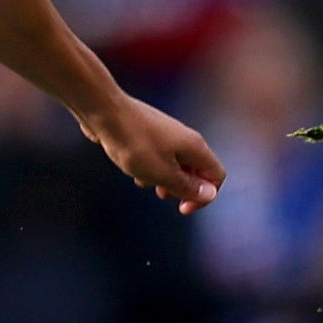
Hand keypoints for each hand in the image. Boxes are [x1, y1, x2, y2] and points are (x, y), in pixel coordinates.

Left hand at [82, 93, 224, 213]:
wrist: (105, 114)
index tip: (182, 208)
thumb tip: (210, 194)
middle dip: (180, 188)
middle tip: (160, 193)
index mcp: (195, 147)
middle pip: (196, 172)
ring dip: (161, 179)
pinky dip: (148, 168)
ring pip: (174, 166)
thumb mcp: (162, 173)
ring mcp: (167, 135)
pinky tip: (131, 168)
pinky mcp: (149, 134)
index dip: (204, 196)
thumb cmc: (134, 143)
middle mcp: (185, 139)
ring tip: (142, 179)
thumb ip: (187, 186)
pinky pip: (157, 157)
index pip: (216, 176)